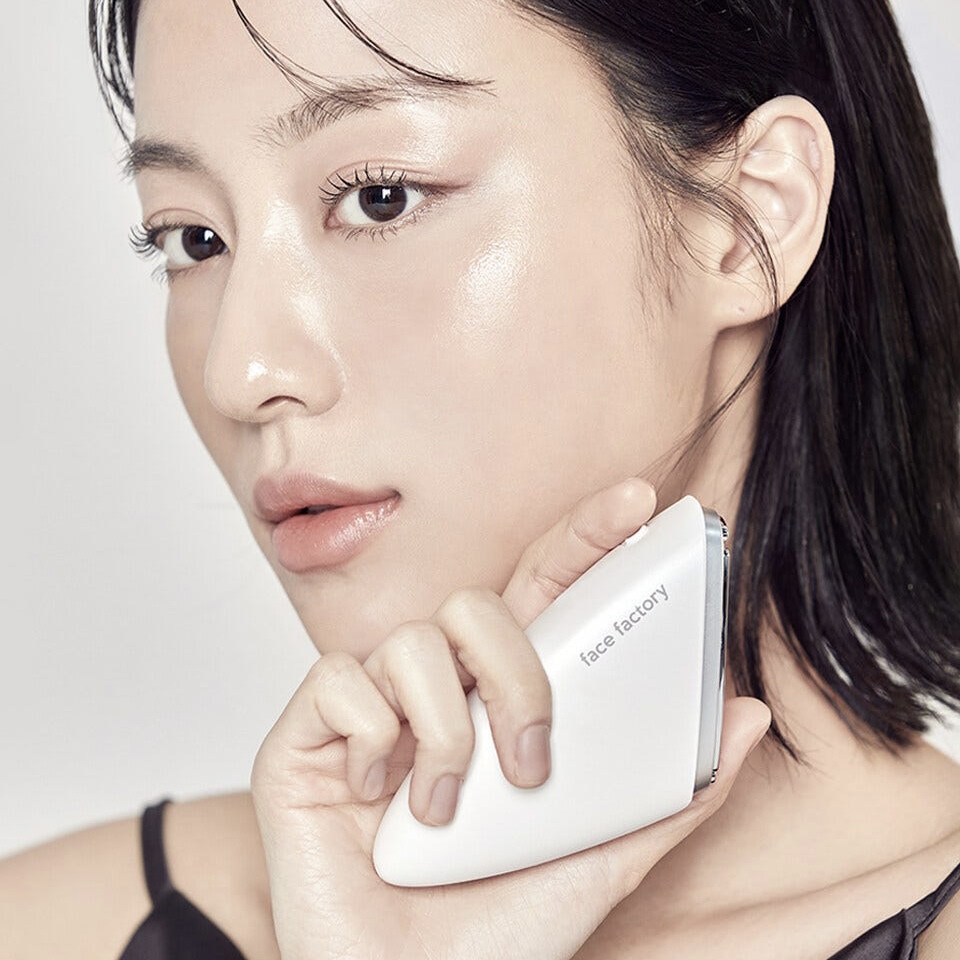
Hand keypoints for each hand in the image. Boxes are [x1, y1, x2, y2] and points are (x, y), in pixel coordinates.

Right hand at [251, 478, 770, 959]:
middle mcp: (434, 692)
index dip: (583, 538)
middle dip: (516, 673)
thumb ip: (672, 791)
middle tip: (530, 763)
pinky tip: (377, 796)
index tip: (638, 501)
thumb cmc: (494, 932)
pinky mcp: (305, 736)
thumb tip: (746, 715)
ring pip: (411, 640)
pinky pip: (338, 680)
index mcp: (498, 703)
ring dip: (446, 731)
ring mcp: (369, 710)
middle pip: (475, 603)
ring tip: (448, 811)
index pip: (541, 592)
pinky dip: (370, 737)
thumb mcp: (600, 859)